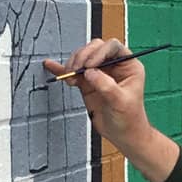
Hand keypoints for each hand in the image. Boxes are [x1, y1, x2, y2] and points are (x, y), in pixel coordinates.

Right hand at [43, 39, 177, 181]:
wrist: (122, 134)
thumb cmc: (129, 118)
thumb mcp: (121, 102)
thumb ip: (106, 86)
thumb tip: (90, 73)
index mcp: (128, 65)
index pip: (112, 47)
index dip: (99, 52)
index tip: (89, 65)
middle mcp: (114, 66)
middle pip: (94, 49)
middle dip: (83, 57)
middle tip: (76, 70)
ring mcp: (99, 73)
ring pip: (83, 58)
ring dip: (73, 64)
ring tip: (70, 77)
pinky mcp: (87, 83)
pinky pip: (74, 72)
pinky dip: (62, 69)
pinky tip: (52, 65)